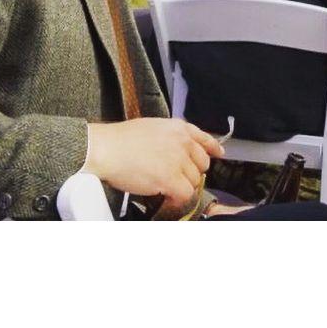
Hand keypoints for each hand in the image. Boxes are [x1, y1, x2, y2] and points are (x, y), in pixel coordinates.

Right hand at [83, 118, 223, 206]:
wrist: (107, 148)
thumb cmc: (122, 139)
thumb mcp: (153, 128)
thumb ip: (170, 137)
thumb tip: (178, 150)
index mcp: (179, 128)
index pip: (204, 138)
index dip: (212, 148)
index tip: (219, 153)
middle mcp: (183, 142)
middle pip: (201, 164)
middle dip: (191, 172)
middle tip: (176, 178)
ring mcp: (178, 160)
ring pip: (194, 181)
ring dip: (182, 187)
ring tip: (166, 189)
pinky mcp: (170, 178)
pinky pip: (185, 194)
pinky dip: (178, 200)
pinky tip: (167, 199)